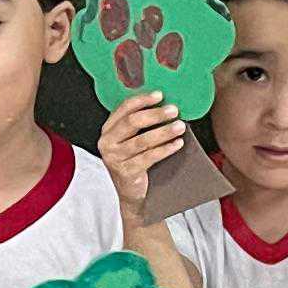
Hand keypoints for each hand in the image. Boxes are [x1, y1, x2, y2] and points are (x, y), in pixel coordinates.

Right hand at [99, 92, 191, 213]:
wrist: (131, 192)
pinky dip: (165, 149)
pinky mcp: (126, 172)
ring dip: (163, 132)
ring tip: (179, 126)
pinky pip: (149, 157)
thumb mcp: (131, 139)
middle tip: (173, 110)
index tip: (160, 95)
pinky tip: (176, 144)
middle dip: (155, 114)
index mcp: (108, 130)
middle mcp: (107, 142)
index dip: (142, 100)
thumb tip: (163, 104)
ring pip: (142, 140)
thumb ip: (140, 123)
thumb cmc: (133, 161)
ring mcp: (115, 158)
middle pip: (132, 122)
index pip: (124, 108)